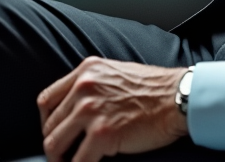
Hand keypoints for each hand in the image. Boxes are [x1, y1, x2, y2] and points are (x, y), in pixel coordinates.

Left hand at [38, 57, 187, 161]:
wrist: (179, 97)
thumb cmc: (155, 88)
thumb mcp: (116, 73)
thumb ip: (93, 85)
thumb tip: (77, 108)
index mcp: (86, 71)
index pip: (47, 99)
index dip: (46, 121)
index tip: (53, 132)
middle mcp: (84, 87)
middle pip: (49, 124)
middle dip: (55, 143)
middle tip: (64, 154)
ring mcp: (91, 110)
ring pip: (54, 144)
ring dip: (60, 159)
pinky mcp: (102, 134)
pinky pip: (78, 161)